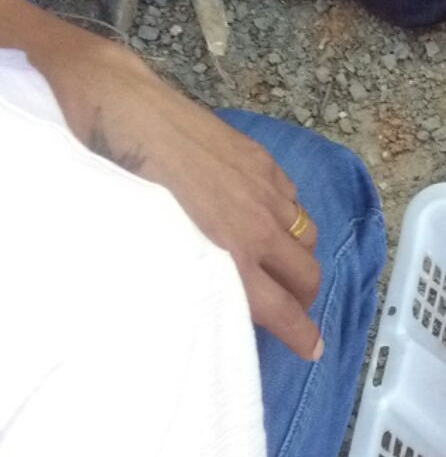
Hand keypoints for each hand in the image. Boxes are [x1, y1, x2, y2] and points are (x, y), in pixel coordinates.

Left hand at [46, 36, 323, 358]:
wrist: (120, 108)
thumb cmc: (121, 180)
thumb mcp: (151, 242)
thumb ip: (188, 272)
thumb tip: (201, 296)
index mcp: (229, 253)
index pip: (281, 308)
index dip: (303, 334)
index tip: (313, 349)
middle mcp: (257, 225)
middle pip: (308, 275)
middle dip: (306, 298)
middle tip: (292, 309)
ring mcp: (264, 188)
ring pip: (307, 235)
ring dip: (299, 256)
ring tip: (280, 262)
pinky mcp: (260, 160)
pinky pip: (292, 199)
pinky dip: (288, 215)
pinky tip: (265, 214)